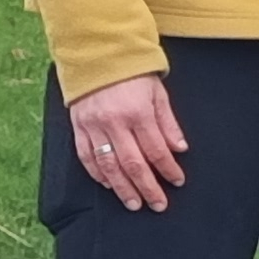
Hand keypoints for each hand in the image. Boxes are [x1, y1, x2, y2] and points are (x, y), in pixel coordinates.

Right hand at [67, 73, 186, 212]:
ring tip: (133, 203)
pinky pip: (86, 156)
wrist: (96, 54)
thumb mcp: (157, 93)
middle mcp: (114, 122)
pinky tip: (108, 185)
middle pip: (133, 163)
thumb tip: (180, 149)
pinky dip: (97, 174)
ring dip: (122, 188)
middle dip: (147, 187)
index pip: (157, 150)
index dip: (168, 169)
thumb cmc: (132, 73)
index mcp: (138, 112)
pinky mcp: (78, 126)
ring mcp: (93, 126)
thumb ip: (168, 122)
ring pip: (108, 165)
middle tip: (157, 204)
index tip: (177, 181)